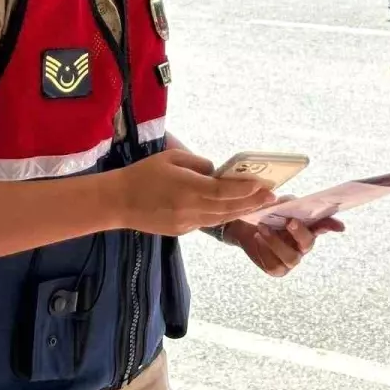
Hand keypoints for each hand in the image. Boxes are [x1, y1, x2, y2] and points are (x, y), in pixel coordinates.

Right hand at [116, 150, 277, 236]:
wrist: (117, 202)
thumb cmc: (143, 174)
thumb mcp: (172, 158)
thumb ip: (198, 164)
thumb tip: (217, 172)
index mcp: (187, 188)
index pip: (223, 191)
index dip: (245, 190)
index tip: (263, 185)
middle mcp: (190, 209)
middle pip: (227, 207)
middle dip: (252, 202)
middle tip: (272, 196)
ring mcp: (186, 223)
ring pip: (220, 218)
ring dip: (241, 211)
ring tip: (259, 204)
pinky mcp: (181, 231)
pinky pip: (207, 222)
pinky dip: (223, 216)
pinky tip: (234, 210)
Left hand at [224, 214, 344, 276]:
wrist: (244, 226)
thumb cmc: (266, 213)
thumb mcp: (278, 204)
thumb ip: (289, 204)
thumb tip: (295, 203)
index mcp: (307, 226)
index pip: (324, 226)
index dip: (332, 226)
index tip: (340, 227)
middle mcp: (302, 244)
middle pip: (308, 244)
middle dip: (300, 233)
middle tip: (290, 221)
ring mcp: (291, 258)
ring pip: (291, 258)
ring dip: (276, 242)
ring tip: (262, 228)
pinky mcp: (277, 269)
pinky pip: (274, 265)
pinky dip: (264, 251)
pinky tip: (258, 238)